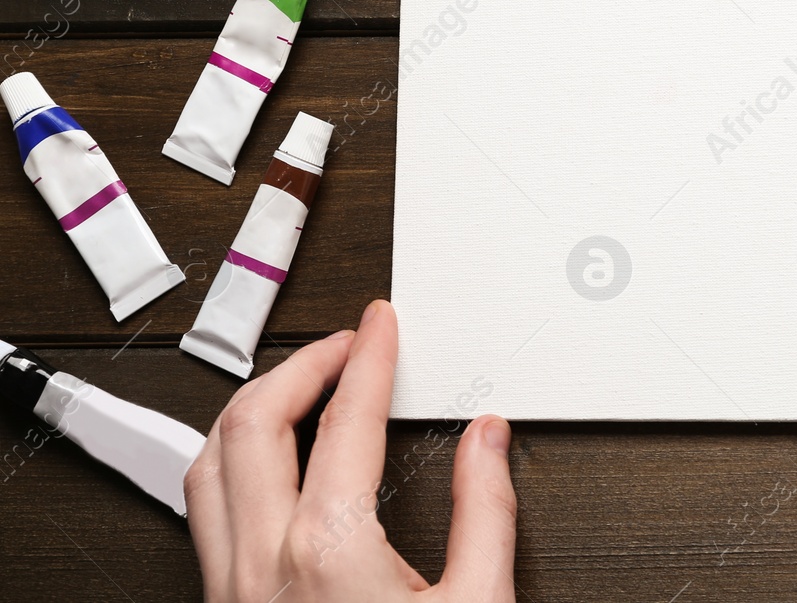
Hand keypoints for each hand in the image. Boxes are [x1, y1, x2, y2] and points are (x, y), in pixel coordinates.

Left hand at [184, 300, 517, 601]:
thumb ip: (485, 517)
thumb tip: (487, 443)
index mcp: (329, 550)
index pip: (347, 420)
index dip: (370, 358)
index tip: (379, 327)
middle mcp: (264, 563)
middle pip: (254, 424)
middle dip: (300, 365)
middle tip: (343, 346)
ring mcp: (232, 588)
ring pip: (207, 464)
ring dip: (251, 408)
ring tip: (297, 386)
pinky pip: (201, 512)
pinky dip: (228, 460)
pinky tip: (261, 458)